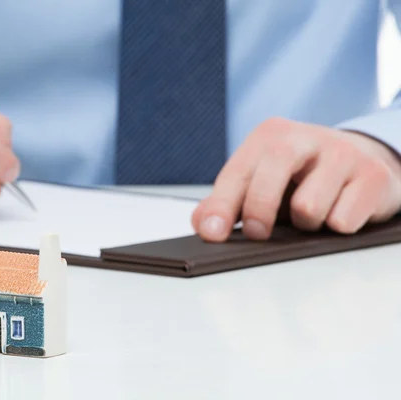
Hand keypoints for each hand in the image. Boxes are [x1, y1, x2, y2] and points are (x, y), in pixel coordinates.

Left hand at [192, 117, 400, 240]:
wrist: (365, 158)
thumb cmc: (303, 175)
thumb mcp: (262, 181)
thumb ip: (228, 201)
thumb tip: (203, 224)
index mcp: (269, 136)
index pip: (237, 173)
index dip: (221, 206)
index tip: (213, 234)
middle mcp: (304, 137)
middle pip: (268, 180)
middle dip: (258, 214)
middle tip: (259, 233)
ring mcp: (342, 153)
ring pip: (308, 208)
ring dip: (305, 225)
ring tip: (311, 214)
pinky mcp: (373, 175)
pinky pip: (343, 220)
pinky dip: (337, 227)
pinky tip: (341, 211)